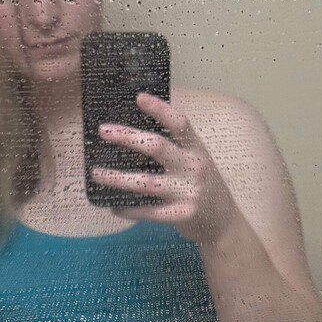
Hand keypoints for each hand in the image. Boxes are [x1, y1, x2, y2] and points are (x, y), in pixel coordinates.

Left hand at [89, 95, 241, 250]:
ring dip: (118, 178)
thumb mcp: (197, 162)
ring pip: (146, 182)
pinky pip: (149, 212)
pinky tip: (114, 206)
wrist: (224, 224)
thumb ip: (176, 149)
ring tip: (96, 173)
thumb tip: (135, 135)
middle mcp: (193, 168)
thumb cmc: (203, 187)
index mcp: (196, 150)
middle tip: (103, 131)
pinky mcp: (181, 215)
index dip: (160, 109)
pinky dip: (129, 209)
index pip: (180, 124)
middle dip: (128, 137)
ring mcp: (188, 192)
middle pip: (157, 147)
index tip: (139, 98)